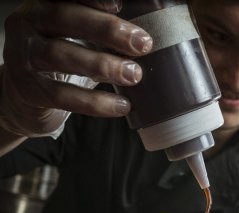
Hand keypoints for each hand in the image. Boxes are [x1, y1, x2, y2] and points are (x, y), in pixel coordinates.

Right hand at [0, 0, 151, 136]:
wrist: (28, 96)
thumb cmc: (66, 57)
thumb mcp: (82, 36)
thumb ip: (105, 29)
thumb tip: (145, 35)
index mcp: (45, 4)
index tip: (120, 5)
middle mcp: (27, 23)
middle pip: (63, 18)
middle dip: (107, 29)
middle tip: (143, 44)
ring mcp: (21, 55)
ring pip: (59, 55)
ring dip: (102, 65)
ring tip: (134, 75)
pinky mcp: (26, 88)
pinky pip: (60, 95)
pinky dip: (95, 102)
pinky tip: (122, 105)